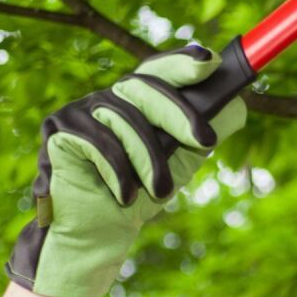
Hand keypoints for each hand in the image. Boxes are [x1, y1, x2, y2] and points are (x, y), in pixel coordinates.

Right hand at [5, 45, 246, 296]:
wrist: (98, 235)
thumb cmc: (138, 196)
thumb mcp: (179, 163)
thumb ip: (200, 134)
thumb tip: (238, 107)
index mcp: (135, 101)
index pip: (159, 71)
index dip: (182, 62)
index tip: (210, 61)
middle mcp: (106, 98)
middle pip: (144, 87)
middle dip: (179, 114)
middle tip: (206, 141)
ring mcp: (80, 110)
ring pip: (125, 118)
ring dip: (148, 160)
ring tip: (159, 193)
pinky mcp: (58, 129)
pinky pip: (97, 140)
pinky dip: (117, 171)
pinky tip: (123, 195)